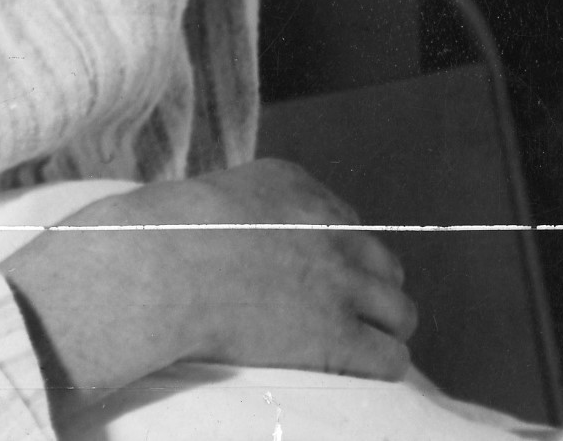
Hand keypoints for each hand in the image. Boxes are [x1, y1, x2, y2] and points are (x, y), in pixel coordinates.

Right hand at [1, 160, 414, 401]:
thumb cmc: (163, 236)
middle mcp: (333, 231)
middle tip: (351, 316)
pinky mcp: (335, 335)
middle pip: (383, 265)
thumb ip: (240, 212)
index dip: (338, 257)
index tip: (323, 278)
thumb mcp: (210, 196)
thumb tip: (228, 234)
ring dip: (385, 329)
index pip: (346, 224)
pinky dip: (383, 365)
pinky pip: (387, 355)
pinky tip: (372, 373)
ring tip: (368, 348)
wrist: (163, 269)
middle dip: (370, 290)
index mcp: (300, 189)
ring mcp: (340, 283)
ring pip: (399, 311)